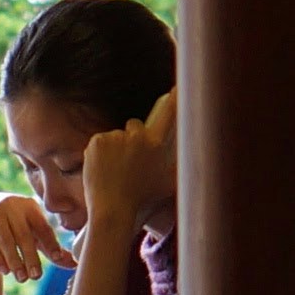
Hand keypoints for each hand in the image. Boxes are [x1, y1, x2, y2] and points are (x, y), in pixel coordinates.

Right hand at [0, 187, 68, 294]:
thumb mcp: (33, 231)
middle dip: (30, 256)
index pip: (42, 226)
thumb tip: (74, 264)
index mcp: (30, 207)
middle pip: (23, 234)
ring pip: (5, 240)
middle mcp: (12, 206)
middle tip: (36, 276)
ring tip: (21, 277)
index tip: (56, 257)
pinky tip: (4, 270)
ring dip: (14, 260)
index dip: (50, 242)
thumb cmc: (15, 224)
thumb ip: (51, 247)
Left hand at [81, 92, 177, 239]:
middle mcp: (135, 136)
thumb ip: (184, 171)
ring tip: (115, 172)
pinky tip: (103, 169)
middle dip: (133, 139)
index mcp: (155, 144)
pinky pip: (101, 142)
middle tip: (130, 161)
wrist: (112, 210)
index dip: (176, 97)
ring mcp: (114, 137)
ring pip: (116, 137)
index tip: (178, 84)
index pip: (169, 114)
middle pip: (135, 126)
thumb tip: (198, 165)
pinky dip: (101, 153)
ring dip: (116, 148)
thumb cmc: (143, 202)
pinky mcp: (97, 142)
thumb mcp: (170, 187)